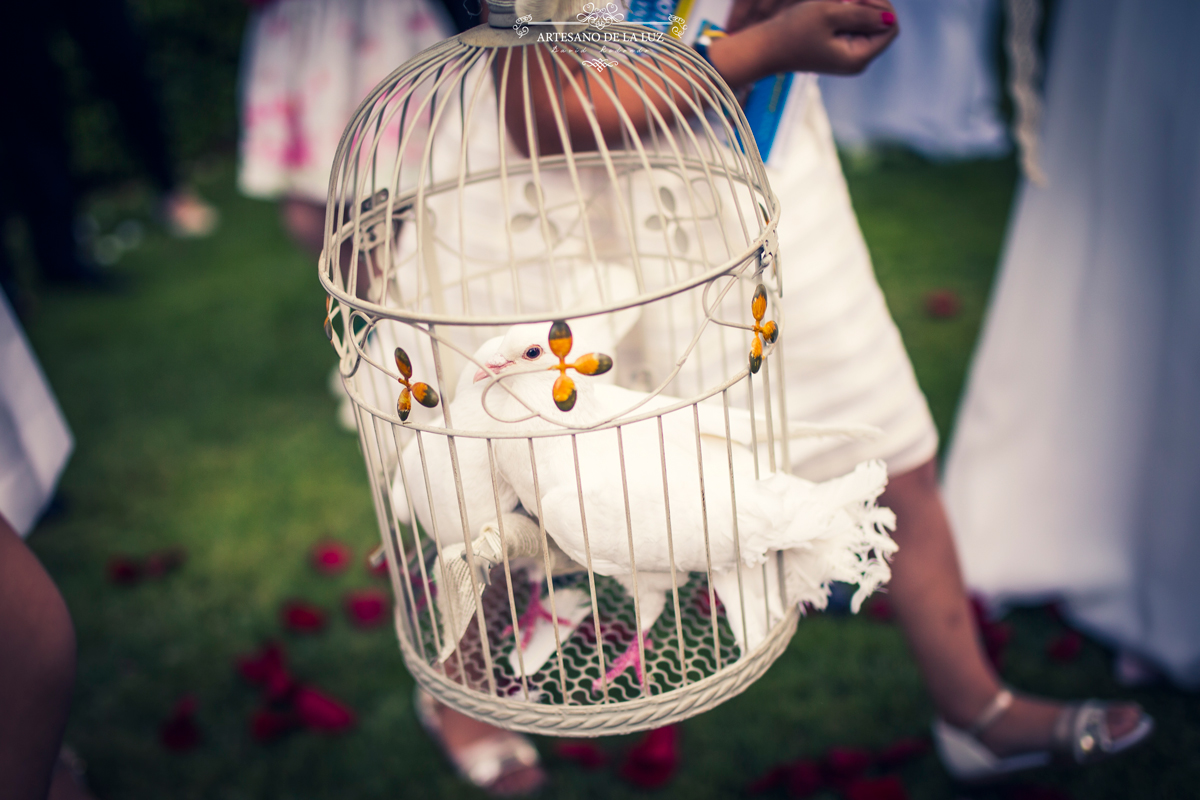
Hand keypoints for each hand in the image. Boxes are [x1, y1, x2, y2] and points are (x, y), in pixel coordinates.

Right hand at [711, 0, 897, 81]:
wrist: (764, 49)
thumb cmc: (793, 31)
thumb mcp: (829, 14)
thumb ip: (862, 13)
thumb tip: (890, 16)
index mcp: (858, 58)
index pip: (890, 26)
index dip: (881, 4)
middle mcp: (857, 61)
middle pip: (881, 24)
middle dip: (867, 4)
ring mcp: (847, 56)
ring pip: (867, 22)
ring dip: (855, 6)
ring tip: (834, 1)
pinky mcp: (837, 49)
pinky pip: (853, 25)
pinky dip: (846, 12)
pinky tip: (830, 7)